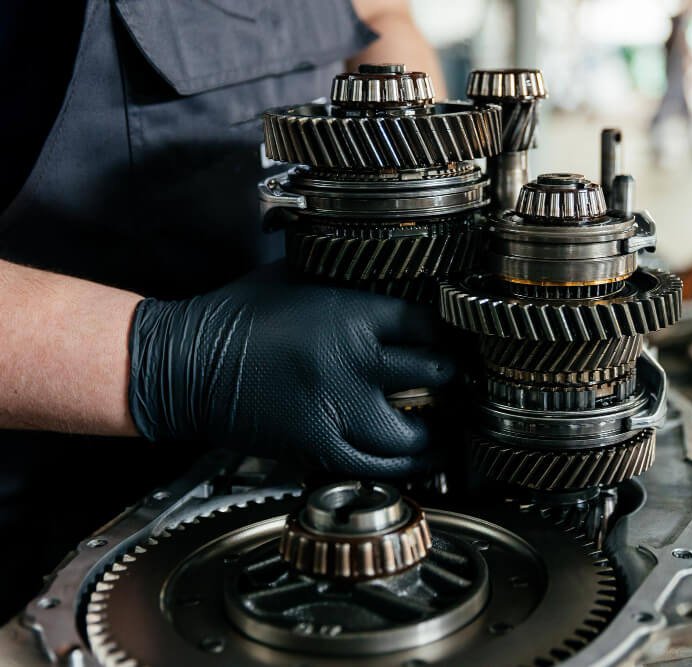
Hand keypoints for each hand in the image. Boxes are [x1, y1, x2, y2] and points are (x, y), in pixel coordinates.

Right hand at [128, 265, 453, 476]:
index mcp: (350, 316)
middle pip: (432, 373)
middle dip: (451, 374)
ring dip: (440, 427)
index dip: (444, 330)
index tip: (448, 335)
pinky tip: (425, 456)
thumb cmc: (238, 315)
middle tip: (459, 375)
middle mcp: (351, 365)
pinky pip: (380, 466)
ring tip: (450, 421)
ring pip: (414, 431)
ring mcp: (337, 412)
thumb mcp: (298, 275)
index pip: (425, 324)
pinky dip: (410, 464)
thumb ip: (347, 276)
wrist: (184, 366)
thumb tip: (390, 274)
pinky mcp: (319, 449)